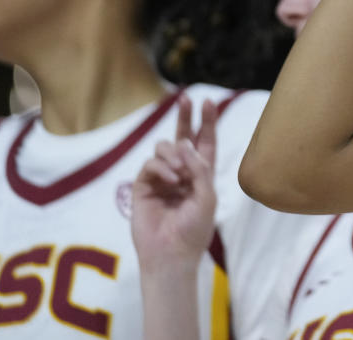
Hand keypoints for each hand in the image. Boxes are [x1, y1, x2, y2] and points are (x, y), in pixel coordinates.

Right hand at [131, 94, 217, 271]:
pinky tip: (171, 179)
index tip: (209, 102)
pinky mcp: (143, 186)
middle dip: (184, 118)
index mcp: (201, 175)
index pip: (205, 143)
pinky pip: (150, 164)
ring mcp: (161, 178)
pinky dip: (161, 167)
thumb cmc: (194, 229)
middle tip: (185, 99)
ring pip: (164, 148)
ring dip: (173, 155)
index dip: (207, 122)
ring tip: (180, 174)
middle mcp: (181, 173)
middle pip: (182, 138)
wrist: (171, 253)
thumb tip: (184, 142)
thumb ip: (199, 168)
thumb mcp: (206, 196)